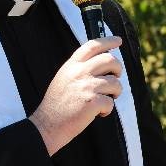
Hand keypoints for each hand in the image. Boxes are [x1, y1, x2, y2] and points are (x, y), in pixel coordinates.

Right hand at [29, 37, 123, 155]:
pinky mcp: (92, 102)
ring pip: (115, 83)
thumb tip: (102, 63)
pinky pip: (111, 102)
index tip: (118, 41)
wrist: (47, 124)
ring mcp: (86, 86)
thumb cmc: (57, 104)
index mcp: (72, 65)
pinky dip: (107, 110)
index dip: (108, 41)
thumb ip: (79, 68)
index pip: (92, 46)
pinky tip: (98, 113)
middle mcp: (79, 72)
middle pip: (110, 60)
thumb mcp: (63, 78)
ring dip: (114, 93)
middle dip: (118, 69)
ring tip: (104, 101)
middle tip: (115, 78)